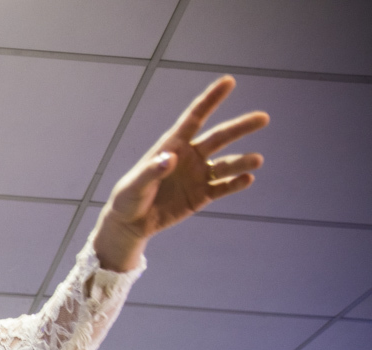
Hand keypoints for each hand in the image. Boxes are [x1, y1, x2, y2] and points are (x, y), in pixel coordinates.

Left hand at [94, 75, 269, 270]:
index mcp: (172, 145)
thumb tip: (170, 159)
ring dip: (241, 161)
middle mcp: (189, 157)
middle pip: (219, 137)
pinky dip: (235, 184)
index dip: (211, 99)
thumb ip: (152, 171)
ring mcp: (197, 176)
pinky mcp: (201, 196)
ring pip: (225, 165)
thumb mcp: (136, 184)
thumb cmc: (129, 197)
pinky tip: (247, 179)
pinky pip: (222, 188)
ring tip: (257, 160)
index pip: (195, 117)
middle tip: (263, 118)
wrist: (131, 223)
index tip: (229, 81)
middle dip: (240, 127)